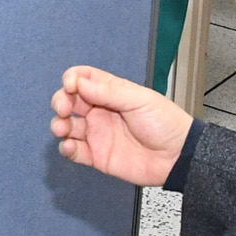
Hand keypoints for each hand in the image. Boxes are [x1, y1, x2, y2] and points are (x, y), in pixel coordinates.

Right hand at [51, 63, 193, 185]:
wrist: (177, 157)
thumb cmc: (165, 123)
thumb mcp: (139, 100)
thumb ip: (109, 92)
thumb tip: (79, 82)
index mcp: (110, 92)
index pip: (83, 78)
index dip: (72, 79)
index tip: (71, 86)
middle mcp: (99, 111)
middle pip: (69, 101)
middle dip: (60, 101)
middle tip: (65, 109)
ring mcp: (97, 134)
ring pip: (67, 126)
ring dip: (59, 125)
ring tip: (63, 128)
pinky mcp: (97, 156)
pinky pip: (74, 151)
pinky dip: (66, 148)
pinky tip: (70, 146)